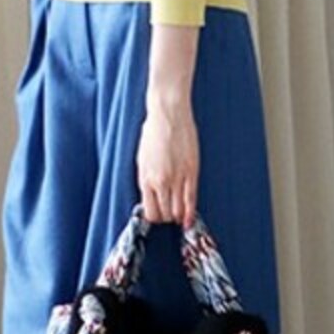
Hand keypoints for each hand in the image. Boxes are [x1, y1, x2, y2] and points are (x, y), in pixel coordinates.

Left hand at [136, 100, 198, 227]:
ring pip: (178, 211)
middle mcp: (161, 182)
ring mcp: (177, 178)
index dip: (154, 218)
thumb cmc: (154, 132)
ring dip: (178, 216)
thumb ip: (146, 180)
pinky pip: (191, 199)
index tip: (157, 216)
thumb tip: (150, 196)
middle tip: (169, 216)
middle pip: (165, 214)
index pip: (150, 212)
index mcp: (145, 178)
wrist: (169, 115)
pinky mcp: (192, 172)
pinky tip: (189, 219)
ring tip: (179, 217)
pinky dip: (190, 212)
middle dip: (166, 218)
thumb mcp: (142, 159)